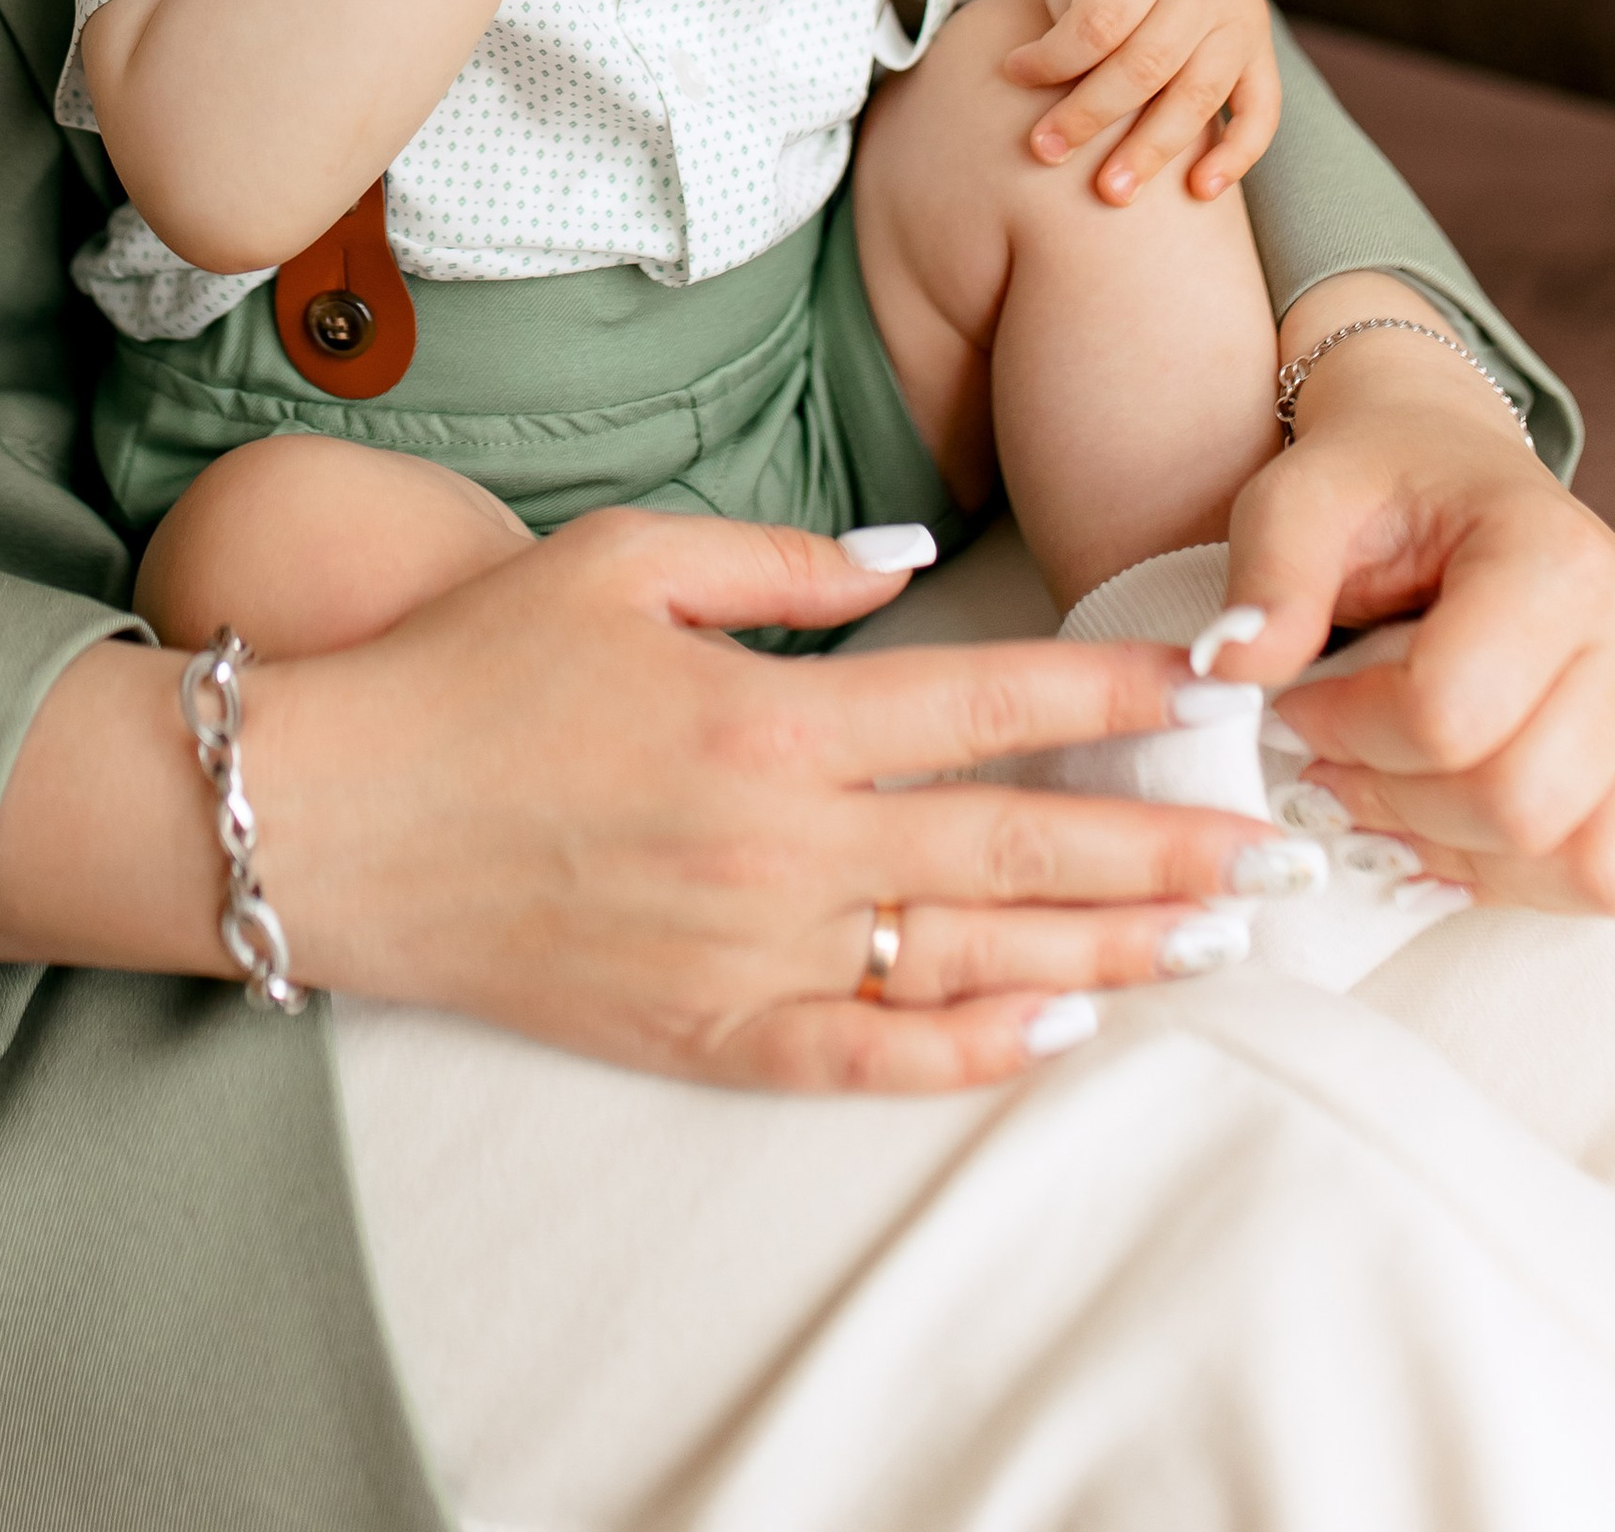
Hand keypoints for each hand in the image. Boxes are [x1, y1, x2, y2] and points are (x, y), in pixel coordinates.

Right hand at [246, 511, 1299, 1090]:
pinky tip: (1055, 1031)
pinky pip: (864, 1054)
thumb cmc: (472, 668)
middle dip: (1162, 846)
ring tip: (1213, 941)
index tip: (1213, 683)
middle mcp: (779, 842)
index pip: (987, 700)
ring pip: (968, 960)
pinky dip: (969, 1051)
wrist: (336, 817)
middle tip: (1278, 853)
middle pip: (1015, 848)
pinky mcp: (702, 1031)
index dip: (1112, 689)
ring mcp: (745, 949)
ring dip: (1106, 950)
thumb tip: (912, 565)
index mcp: (768, 715)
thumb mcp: (618, 560)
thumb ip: (780, 564)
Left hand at [998, 0, 1278, 203]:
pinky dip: (1236, 153)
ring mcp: (1241, 15)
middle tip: (1045, 152)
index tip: (1011, 73)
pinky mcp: (1261, 48)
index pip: (1101, 22)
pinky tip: (1200, 192)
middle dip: (1091, 116)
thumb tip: (1059, 86)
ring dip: (1152, 151)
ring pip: (1197, 97)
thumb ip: (1066, 10)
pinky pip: (1261, 109)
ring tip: (1109, 194)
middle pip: (1147, 66)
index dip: (1053, 59)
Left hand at [1214, 294, 1614, 913]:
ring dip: (1456, 848)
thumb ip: (1268, 574)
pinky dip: (1514, 875)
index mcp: (1552, 558)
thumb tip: (1228, 671)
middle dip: (1394, 799)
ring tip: (1377, 796)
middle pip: (1520, 802)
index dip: (1348, 730)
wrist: (1449, 470)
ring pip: (1580, 859)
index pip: (1450, 712)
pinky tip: (1435, 823)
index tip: (1294, 704)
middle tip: (1323, 763)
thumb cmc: (1376, 481)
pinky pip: (1605, 873)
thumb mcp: (1298, 495)